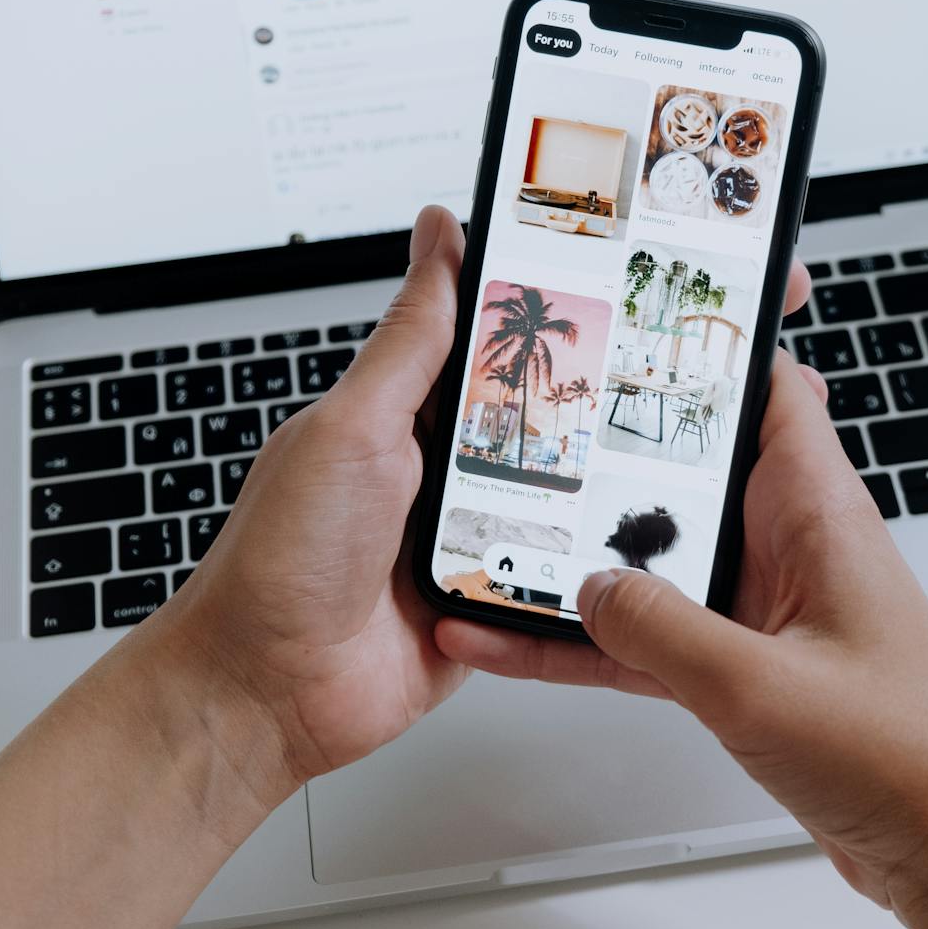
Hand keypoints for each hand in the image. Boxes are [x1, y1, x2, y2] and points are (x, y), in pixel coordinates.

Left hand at [167, 206, 815, 787]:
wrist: (267, 692)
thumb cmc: (281, 559)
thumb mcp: (354, 426)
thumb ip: (410, 338)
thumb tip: (438, 235)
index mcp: (404, 412)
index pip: (489, 339)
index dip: (543, 308)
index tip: (609, 271)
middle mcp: (439, 470)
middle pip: (539, 418)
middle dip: (590, 402)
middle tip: (660, 369)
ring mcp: (467, 537)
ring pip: (559, 494)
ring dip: (590, 489)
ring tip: (653, 458)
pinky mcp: (490, 601)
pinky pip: (553, 574)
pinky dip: (577, 566)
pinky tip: (612, 548)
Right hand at [437, 355, 927, 928]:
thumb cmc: (911, 757)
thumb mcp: (762, 686)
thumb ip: (662, 630)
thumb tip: (588, 590)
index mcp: (818, 511)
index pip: (765, 388)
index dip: (704, 347)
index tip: (627, 322)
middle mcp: (791, 544)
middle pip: (684, 472)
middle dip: (605, 455)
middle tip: (518, 435)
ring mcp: (765, 607)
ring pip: (654, 561)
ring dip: (580, 561)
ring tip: (491, 551)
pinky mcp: (746, 667)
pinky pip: (650, 638)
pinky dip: (589, 643)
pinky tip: (520, 645)